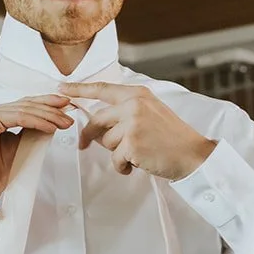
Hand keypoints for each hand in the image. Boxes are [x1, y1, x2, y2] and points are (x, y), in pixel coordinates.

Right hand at [0, 96, 73, 206]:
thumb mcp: (18, 145)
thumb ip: (29, 130)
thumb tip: (52, 120)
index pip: (22, 104)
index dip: (45, 103)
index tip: (64, 107)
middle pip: (24, 104)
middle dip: (50, 108)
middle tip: (69, 113)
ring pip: (24, 109)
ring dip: (48, 116)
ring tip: (65, 122)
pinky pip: (19, 117)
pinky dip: (38, 122)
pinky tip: (51, 127)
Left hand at [65, 84, 216, 180]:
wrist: (193, 154)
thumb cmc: (171, 137)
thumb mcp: (151, 112)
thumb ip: (126, 111)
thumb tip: (97, 124)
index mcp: (137, 94)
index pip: (102, 89)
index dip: (79, 89)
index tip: (61, 87)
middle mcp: (133, 105)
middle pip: (97, 120)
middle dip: (89, 136)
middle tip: (83, 145)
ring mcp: (132, 124)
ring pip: (105, 142)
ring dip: (116, 153)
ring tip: (137, 154)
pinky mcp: (132, 144)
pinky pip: (115, 158)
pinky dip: (123, 166)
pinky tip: (138, 164)